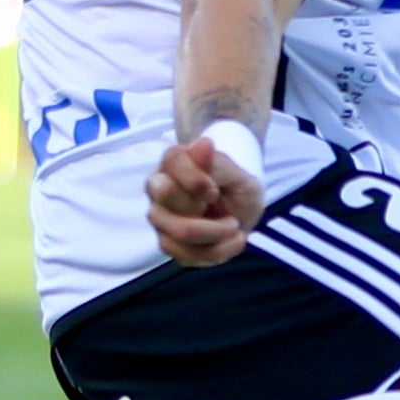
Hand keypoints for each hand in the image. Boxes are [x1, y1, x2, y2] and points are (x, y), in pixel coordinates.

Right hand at [145, 134, 263, 265]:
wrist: (241, 210)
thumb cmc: (234, 185)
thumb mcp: (236, 173)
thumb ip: (218, 163)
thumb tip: (203, 143)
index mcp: (173, 163)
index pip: (171, 161)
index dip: (194, 179)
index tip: (214, 189)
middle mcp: (158, 188)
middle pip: (164, 195)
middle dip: (201, 205)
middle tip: (222, 205)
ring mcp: (160, 218)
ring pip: (175, 233)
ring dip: (214, 234)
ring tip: (235, 226)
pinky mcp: (169, 243)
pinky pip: (185, 255)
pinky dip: (217, 252)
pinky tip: (234, 240)